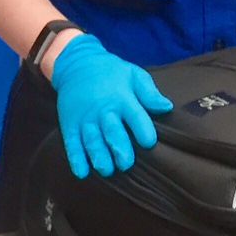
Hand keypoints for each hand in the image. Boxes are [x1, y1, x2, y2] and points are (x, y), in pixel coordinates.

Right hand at [49, 34, 173, 177]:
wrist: (77, 63)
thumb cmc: (110, 72)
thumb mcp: (133, 74)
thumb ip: (149, 92)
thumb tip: (166, 107)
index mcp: (121, 98)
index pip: (135, 116)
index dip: (143, 130)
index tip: (148, 142)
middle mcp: (103, 110)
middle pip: (112, 132)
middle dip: (120, 149)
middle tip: (126, 164)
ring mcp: (84, 119)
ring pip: (92, 141)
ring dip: (99, 157)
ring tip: (107, 170)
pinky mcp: (70, 126)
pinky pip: (72, 144)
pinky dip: (76, 159)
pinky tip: (82, 172)